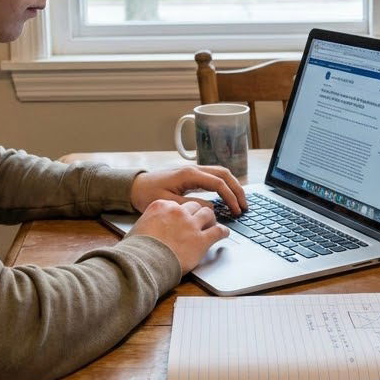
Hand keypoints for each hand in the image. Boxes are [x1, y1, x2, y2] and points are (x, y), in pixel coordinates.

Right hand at [128, 199, 228, 274]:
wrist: (143, 262)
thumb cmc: (137, 250)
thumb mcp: (138, 229)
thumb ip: (149, 224)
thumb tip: (149, 230)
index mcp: (161, 206)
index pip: (177, 204)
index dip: (182, 212)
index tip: (183, 217)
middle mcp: (177, 212)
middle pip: (194, 206)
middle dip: (197, 213)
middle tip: (199, 221)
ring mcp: (190, 224)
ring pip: (208, 213)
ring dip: (210, 219)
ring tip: (212, 225)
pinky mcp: (201, 240)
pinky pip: (218, 231)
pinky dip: (223, 232)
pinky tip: (224, 234)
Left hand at [130, 165, 247, 215]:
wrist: (134, 186)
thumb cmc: (147, 194)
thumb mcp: (168, 203)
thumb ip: (190, 206)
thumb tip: (211, 209)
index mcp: (188, 175)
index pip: (217, 183)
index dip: (230, 197)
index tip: (236, 210)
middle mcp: (193, 169)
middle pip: (224, 174)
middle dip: (237, 190)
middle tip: (244, 206)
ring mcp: (193, 170)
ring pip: (220, 173)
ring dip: (233, 186)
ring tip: (240, 202)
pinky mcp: (192, 175)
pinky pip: (214, 177)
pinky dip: (224, 185)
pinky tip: (227, 196)